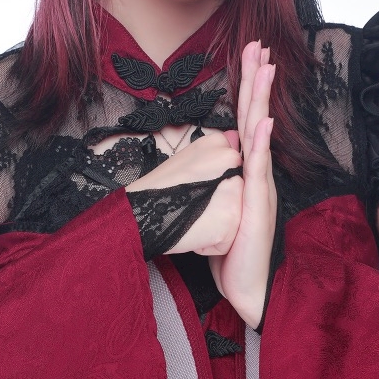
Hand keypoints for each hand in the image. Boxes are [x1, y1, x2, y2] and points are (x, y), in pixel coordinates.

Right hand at [125, 132, 242, 255]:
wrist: (140, 212)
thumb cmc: (162, 188)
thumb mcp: (189, 158)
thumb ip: (216, 152)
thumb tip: (236, 136)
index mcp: (219, 143)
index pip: (233, 167)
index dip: (215, 183)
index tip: (194, 185)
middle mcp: (231, 159)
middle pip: (238, 189)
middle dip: (221, 201)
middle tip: (194, 200)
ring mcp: (234, 187)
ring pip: (237, 213)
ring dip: (217, 222)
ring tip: (195, 215)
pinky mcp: (233, 216)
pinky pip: (229, 236)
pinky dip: (213, 242)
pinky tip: (196, 230)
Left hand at [208, 41, 276, 328]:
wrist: (248, 287)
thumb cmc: (232, 248)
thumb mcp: (221, 204)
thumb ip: (224, 174)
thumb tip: (224, 147)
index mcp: (246, 169)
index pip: (247, 118)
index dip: (248, 87)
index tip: (249, 56)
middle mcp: (257, 171)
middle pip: (256, 115)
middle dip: (257, 79)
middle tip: (259, 45)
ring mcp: (260, 185)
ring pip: (260, 133)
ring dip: (262, 100)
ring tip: (265, 69)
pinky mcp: (258, 203)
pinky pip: (259, 168)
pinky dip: (261, 143)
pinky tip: (264, 121)